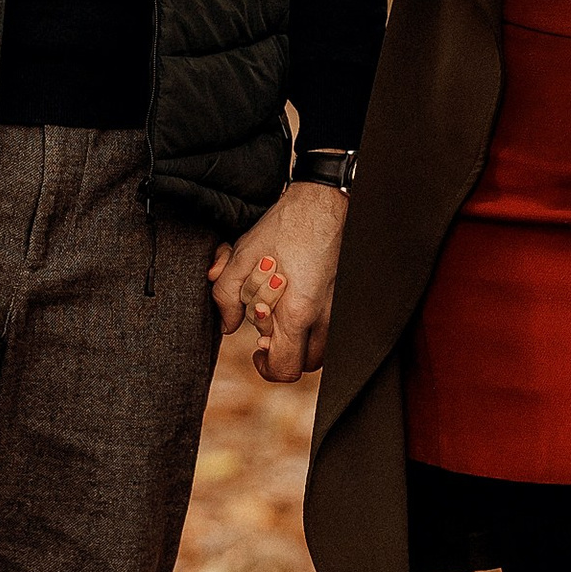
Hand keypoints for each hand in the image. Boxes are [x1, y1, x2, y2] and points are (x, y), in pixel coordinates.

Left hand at [208, 183, 346, 382]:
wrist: (322, 202)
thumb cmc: (284, 227)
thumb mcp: (241, 258)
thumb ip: (225, 296)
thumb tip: (227, 325)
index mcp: (297, 313)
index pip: (285, 368)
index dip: (266, 368)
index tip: (256, 350)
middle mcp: (324, 317)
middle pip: (306, 364)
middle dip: (283, 352)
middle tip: (268, 328)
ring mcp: (339, 309)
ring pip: (322, 349)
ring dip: (300, 341)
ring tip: (283, 315)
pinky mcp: (345, 298)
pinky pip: (331, 327)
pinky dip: (313, 324)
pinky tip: (297, 298)